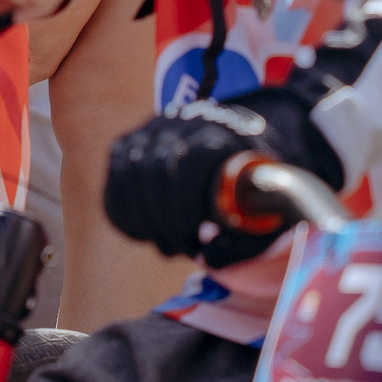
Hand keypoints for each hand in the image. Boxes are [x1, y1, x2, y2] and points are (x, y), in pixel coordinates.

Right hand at [104, 87, 343, 267]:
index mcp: (218, 135)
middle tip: (182, 250)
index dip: (180, 212)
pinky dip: (123, 212)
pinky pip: (114, 180)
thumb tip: (209, 259)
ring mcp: (152, 129)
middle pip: (150, 172)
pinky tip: (145, 231)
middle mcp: (180, 123)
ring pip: (127, 174)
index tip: (194, 243)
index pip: (183, 166)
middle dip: (161, 223)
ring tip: (168, 243)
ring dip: (142, 219)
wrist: (251, 144)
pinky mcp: (132, 142)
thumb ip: (244, 239)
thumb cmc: (262, 185)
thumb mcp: (268, 212)